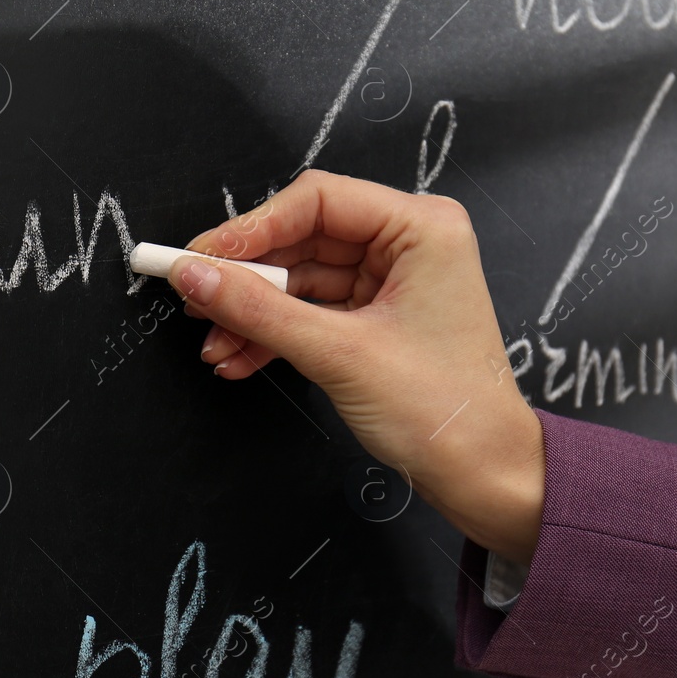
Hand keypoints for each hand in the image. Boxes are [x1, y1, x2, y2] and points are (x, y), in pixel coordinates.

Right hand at [169, 170, 545, 564]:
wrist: (483, 476)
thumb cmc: (443, 411)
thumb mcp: (338, 353)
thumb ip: (258, 310)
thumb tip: (193, 275)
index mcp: (421, 227)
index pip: (317, 201)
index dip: (251, 228)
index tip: (199, 256)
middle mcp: (408, 243)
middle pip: (302, 238)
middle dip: (246, 278)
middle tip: (193, 298)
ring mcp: (390, 281)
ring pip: (299, 280)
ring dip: (252, 314)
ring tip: (214, 346)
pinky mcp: (375, 317)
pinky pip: (309, 311)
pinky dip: (272, 334)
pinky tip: (238, 357)